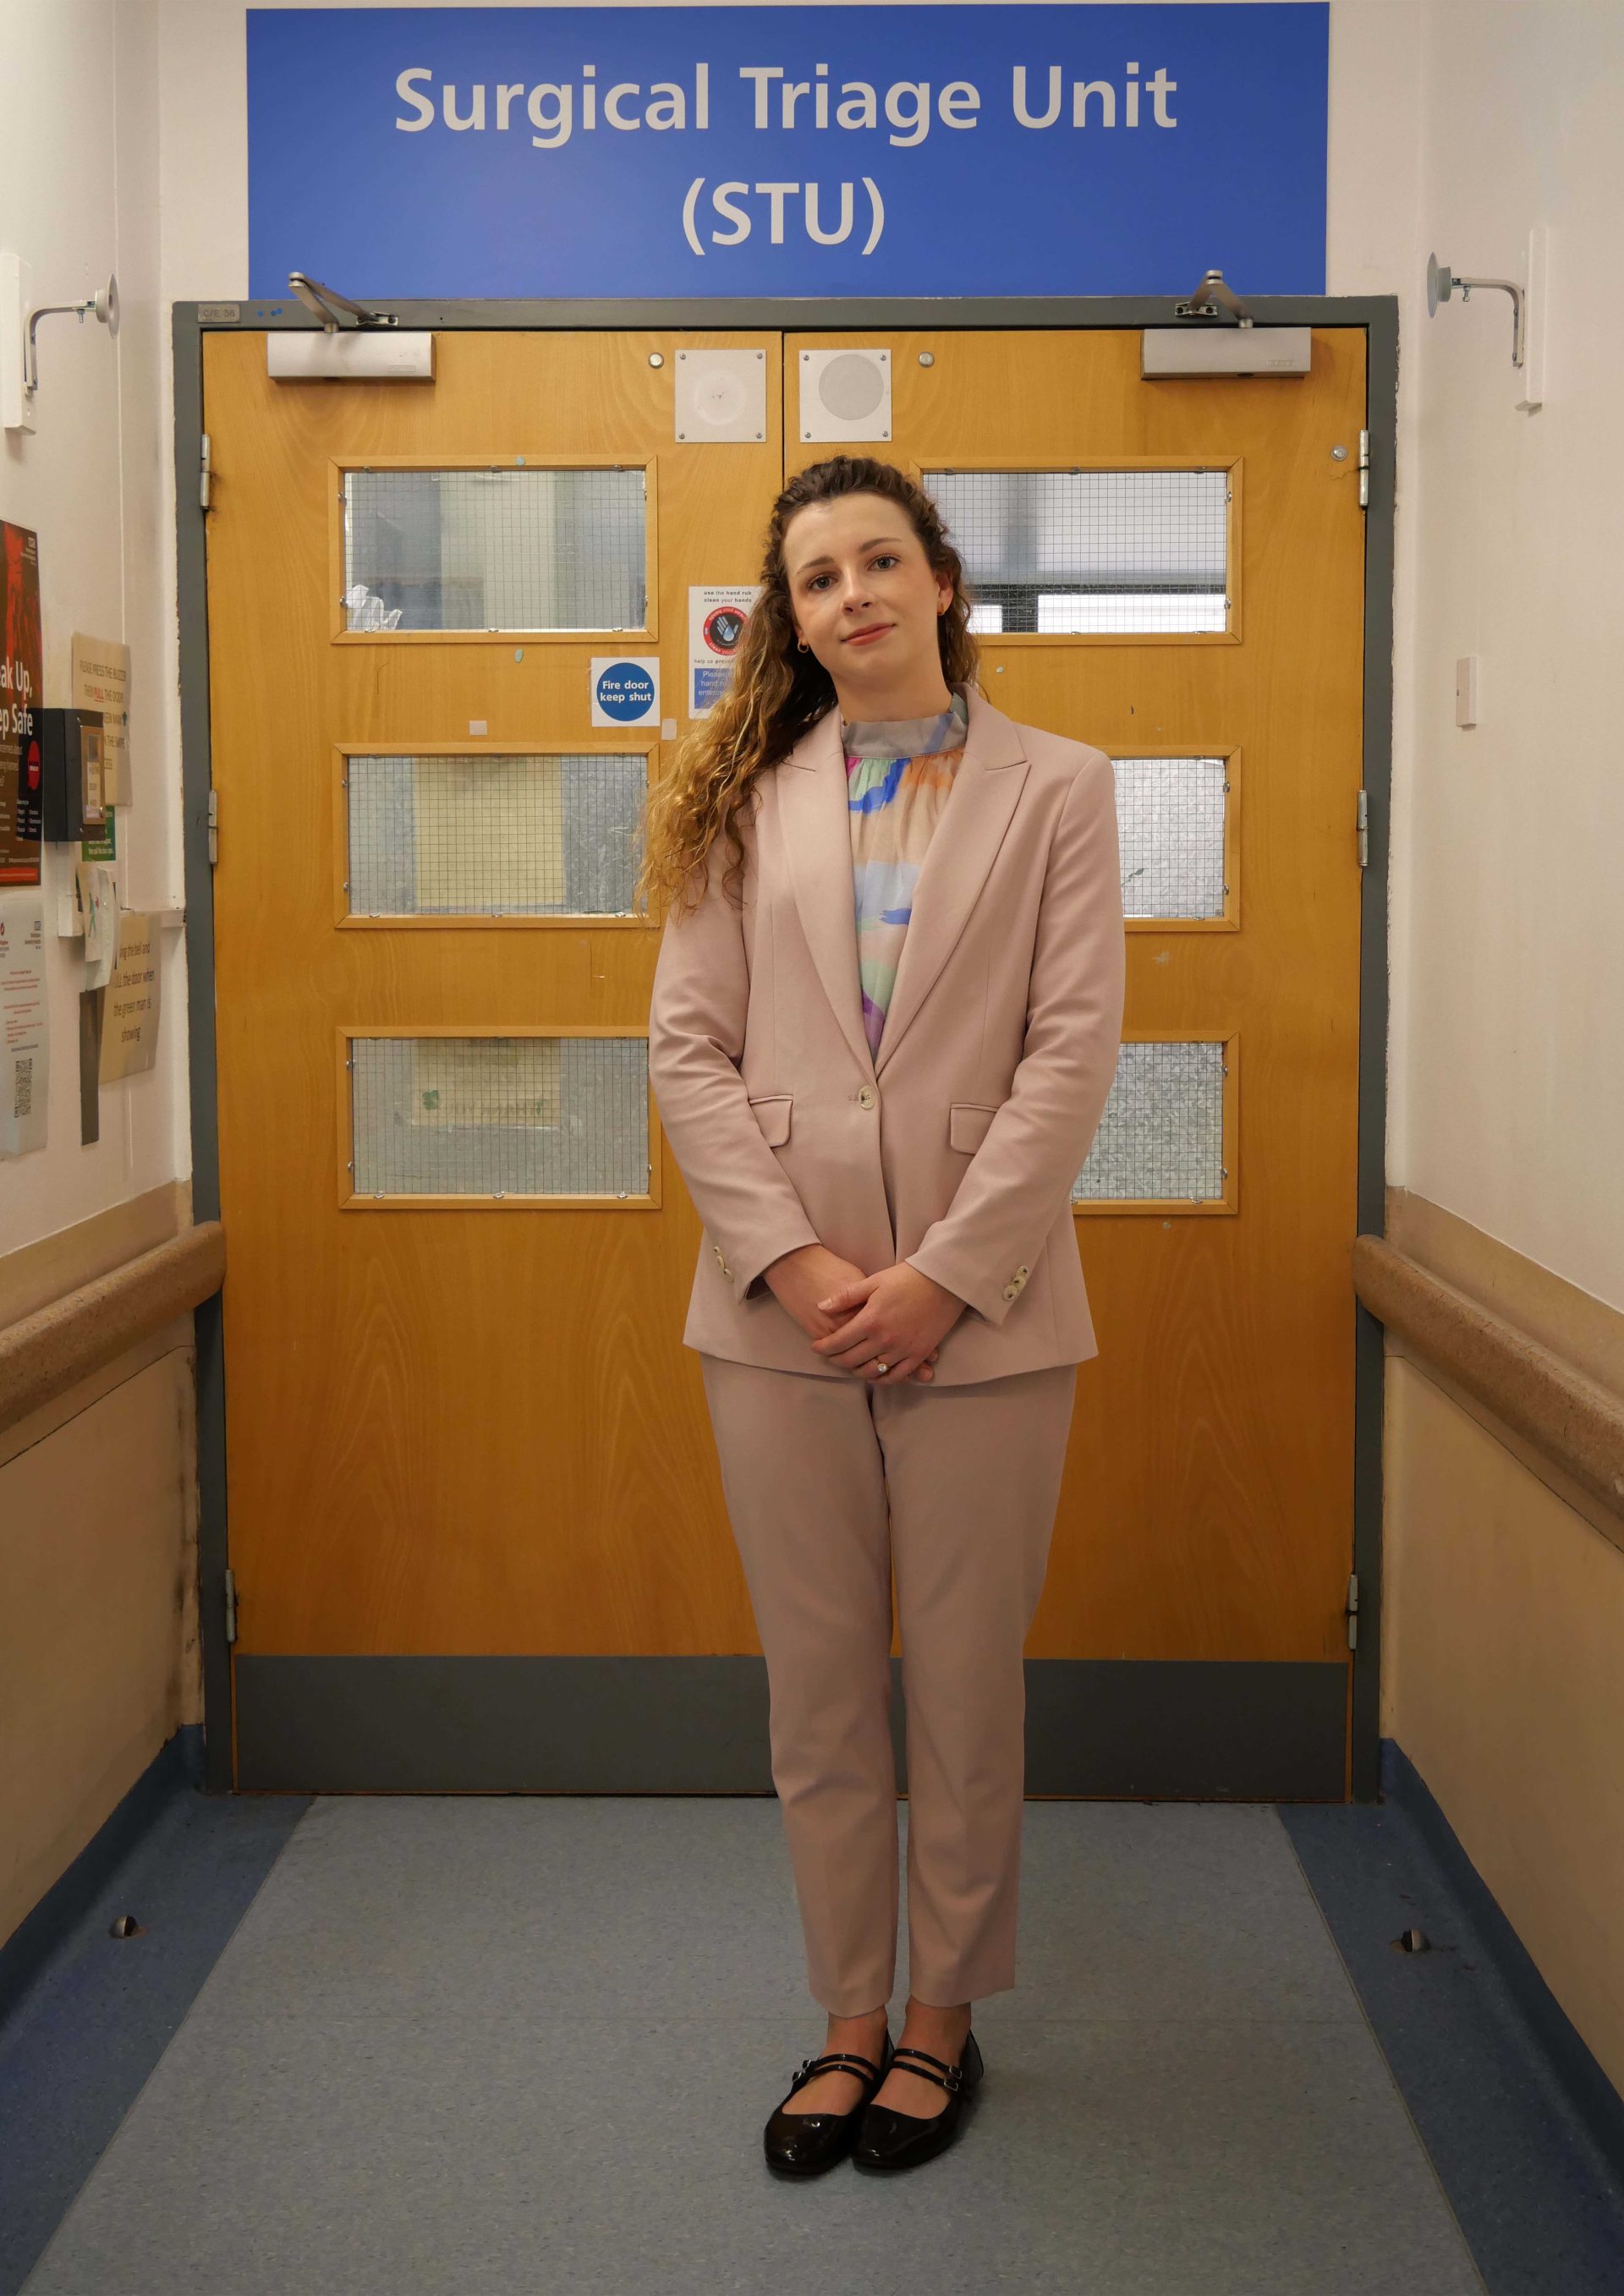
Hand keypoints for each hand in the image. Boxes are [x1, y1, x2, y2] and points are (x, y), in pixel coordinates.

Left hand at [807, 1263, 965, 1384]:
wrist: (943, 1282)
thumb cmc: (907, 1278)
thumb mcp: (873, 1281)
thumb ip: (846, 1297)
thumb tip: (821, 1307)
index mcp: (870, 1321)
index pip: (838, 1342)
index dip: (823, 1347)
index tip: (816, 1347)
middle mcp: (884, 1340)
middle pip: (851, 1360)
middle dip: (836, 1360)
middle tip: (830, 1356)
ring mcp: (903, 1350)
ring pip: (871, 1372)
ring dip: (856, 1371)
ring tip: (849, 1364)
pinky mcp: (919, 1355)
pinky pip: (896, 1376)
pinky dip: (881, 1379)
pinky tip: (874, 1374)